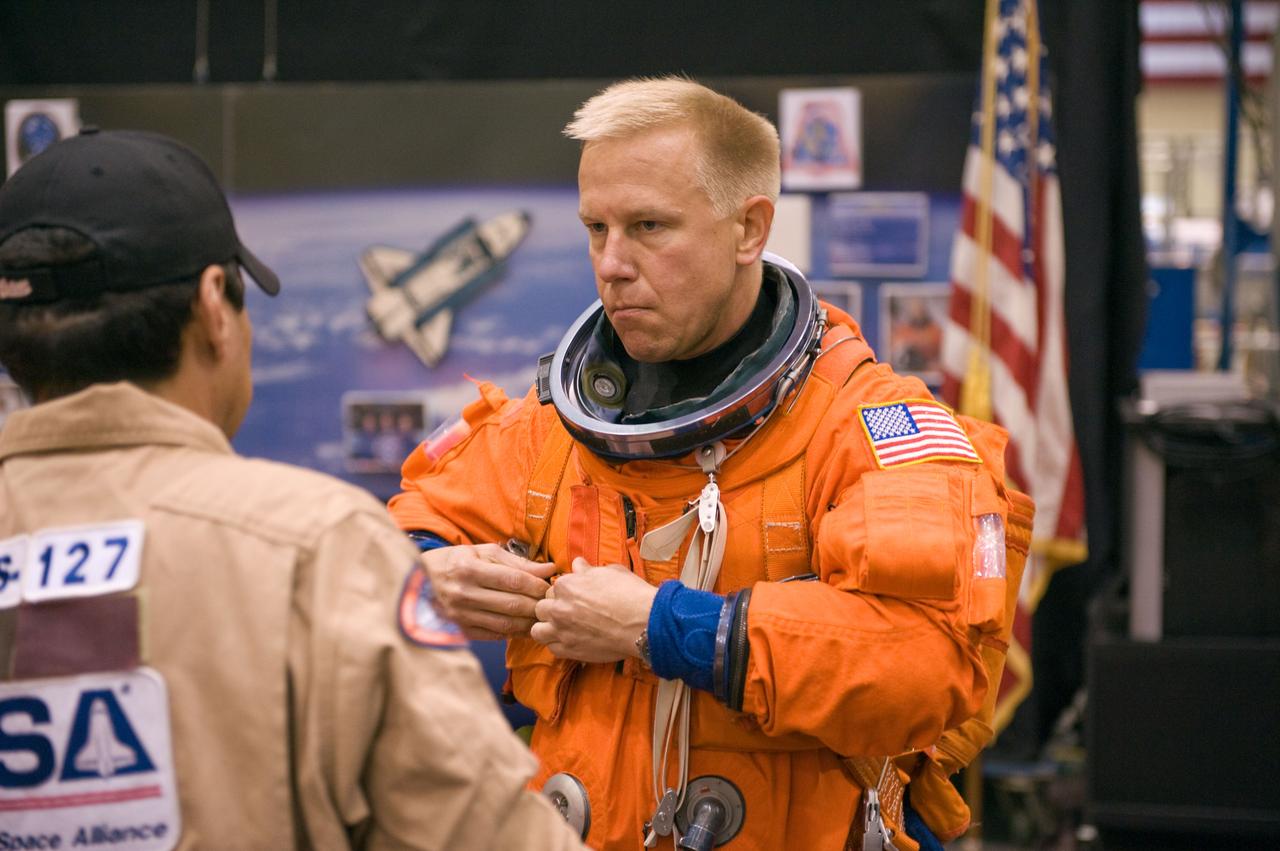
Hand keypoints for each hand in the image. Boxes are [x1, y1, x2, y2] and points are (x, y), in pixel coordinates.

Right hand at [421, 543, 557, 639]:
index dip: (537, 585)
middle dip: (538, 605)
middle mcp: (463, 594)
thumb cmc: (455, 562)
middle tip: (551, 603)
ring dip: (530, 622)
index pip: (513, 580)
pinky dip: (514, 633)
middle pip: (512, 604)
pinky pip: (495, 636)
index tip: (550, 586)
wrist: (417, 582)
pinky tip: (525, 626)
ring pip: (506, 624)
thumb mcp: (482, 552)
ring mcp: (460, 616)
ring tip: (542, 616)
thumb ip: (517, 561)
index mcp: (468, 569)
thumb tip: (549, 569)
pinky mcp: (460, 631)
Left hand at [531, 557, 657, 662]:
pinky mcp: (568, 650)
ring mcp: (561, 631)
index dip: (565, 593)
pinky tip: (572, 641)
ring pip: (537, 630)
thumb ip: (588, 570)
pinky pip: (551, 648)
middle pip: (541, 607)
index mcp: (566, 585)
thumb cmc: (630, 594)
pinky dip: (558, 645)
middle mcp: (558, 607)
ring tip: (563, 628)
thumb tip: (578, 564)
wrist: (643, 622)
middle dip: (553, 609)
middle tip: (569, 612)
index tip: (576, 597)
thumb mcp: (610, 572)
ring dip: (548, 628)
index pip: (554, 587)